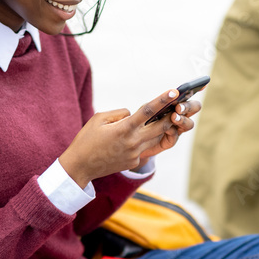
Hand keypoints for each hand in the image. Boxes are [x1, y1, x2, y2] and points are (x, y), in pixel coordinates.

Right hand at [58, 89, 200, 187]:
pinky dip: (142, 140)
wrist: (80, 167)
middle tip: (179, 105)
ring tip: (165, 116)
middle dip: (171, 115)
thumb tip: (133, 114)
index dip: (162, 100)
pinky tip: (134, 138)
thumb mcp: (99, 119)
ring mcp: (135, 154)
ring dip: (160, 128)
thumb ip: (120, 113)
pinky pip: (143, 147)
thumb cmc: (87, 139)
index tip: (174, 92)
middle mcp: (133, 142)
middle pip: (160, 126)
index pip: (147, 111)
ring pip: (154, 138)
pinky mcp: (134, 162)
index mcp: (124, 129)